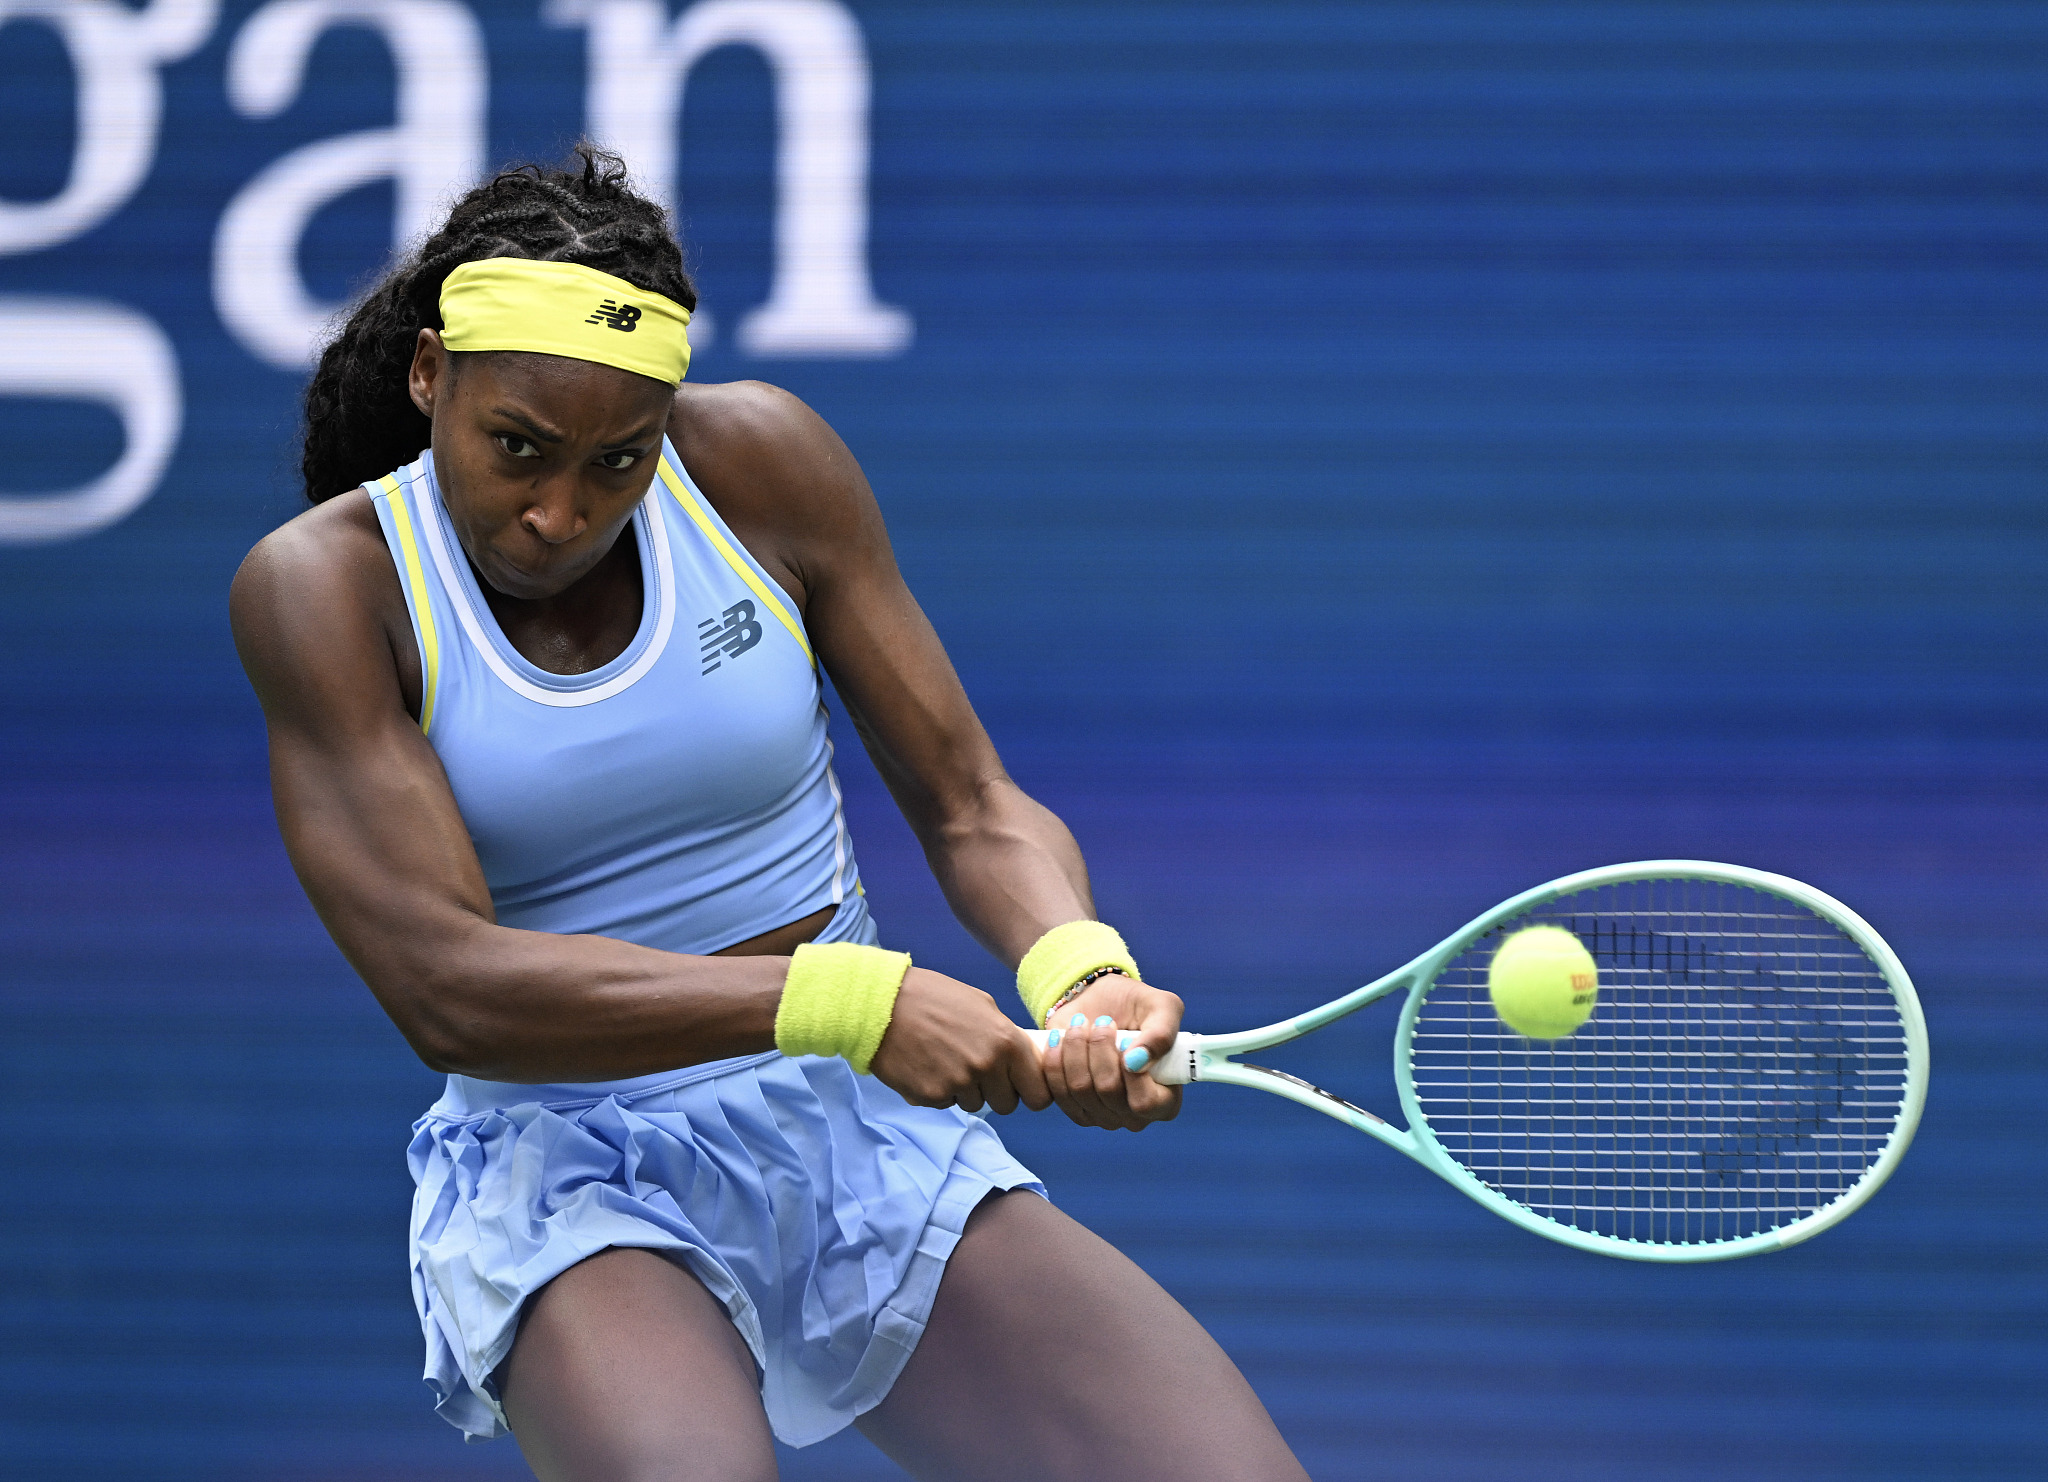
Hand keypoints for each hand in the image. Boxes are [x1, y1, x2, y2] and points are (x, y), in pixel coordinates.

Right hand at [869, 968, 1052, 1115]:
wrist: (882, 1003)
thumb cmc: (933, 997)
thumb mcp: (982, 1005)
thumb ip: (1006, 1036)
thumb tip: (1024, 1059)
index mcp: (1007, 1042)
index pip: (1038, 1094)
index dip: (1029, 1092)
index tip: (1020, 1088)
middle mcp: (987, 1066)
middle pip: (1007, 1105)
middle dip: (995, 1092)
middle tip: (976, 1071)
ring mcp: (959, 1084)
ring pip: (974, 1104)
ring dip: (965, 1090)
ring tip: (945, 1060)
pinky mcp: (932, 1095)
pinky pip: (946, 1103)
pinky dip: (939, 1090)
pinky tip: (927, 1065)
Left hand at [1040, 973, 1183, 1130]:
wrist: (1099, 1003)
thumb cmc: (1139, 1007)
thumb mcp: (1164, 1007)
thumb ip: (1162, 1034)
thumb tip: (1137, 1062)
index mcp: (1166, 1100)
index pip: (1146, 1104)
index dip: (1131, 1072)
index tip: (1125, 1037)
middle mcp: (1135, 1116)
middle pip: (1108, 1092)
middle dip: (1100, 1048)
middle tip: (1103, 1021)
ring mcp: (1102, 1116)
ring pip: (1080, 1089)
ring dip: (1076, 1048)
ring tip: (1081, 1024)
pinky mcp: (1073, 1107)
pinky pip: (1057, 1091)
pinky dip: (1055, 1059)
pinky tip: (1060, 1038)